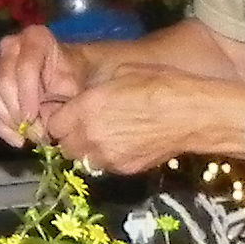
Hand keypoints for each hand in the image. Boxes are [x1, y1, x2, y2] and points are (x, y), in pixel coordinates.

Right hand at [0, 26, 84, 148]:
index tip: (34, 118)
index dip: (27, 95)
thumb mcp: (76, 85)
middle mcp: (11, 45)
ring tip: (29, 136)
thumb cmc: (76, 79)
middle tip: (34, 132)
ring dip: (9, 120)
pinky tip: (18, 139)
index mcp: (36, 38)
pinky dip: (2, 126)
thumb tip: (44, 124)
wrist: (72, 77)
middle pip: (4, 81)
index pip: (25, 66)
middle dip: (18, 111)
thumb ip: (61, 100)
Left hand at [40, 62, 224, 177]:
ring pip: (83, 160)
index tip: (69, 115)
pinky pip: (105, 166)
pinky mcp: (124, 169)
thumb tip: (82, 100)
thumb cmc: (159, 84)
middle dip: (71, 137)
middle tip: (86, 126)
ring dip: (88, 150)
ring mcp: (108, 156)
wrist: (191, 113)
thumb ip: (93, 92)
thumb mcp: (121, 74)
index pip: (53, 125)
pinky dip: (108, 158)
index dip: (61, 120)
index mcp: (87, 108)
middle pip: (65, 146)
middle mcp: (91, 136)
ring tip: (105, 136)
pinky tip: (123, 145)